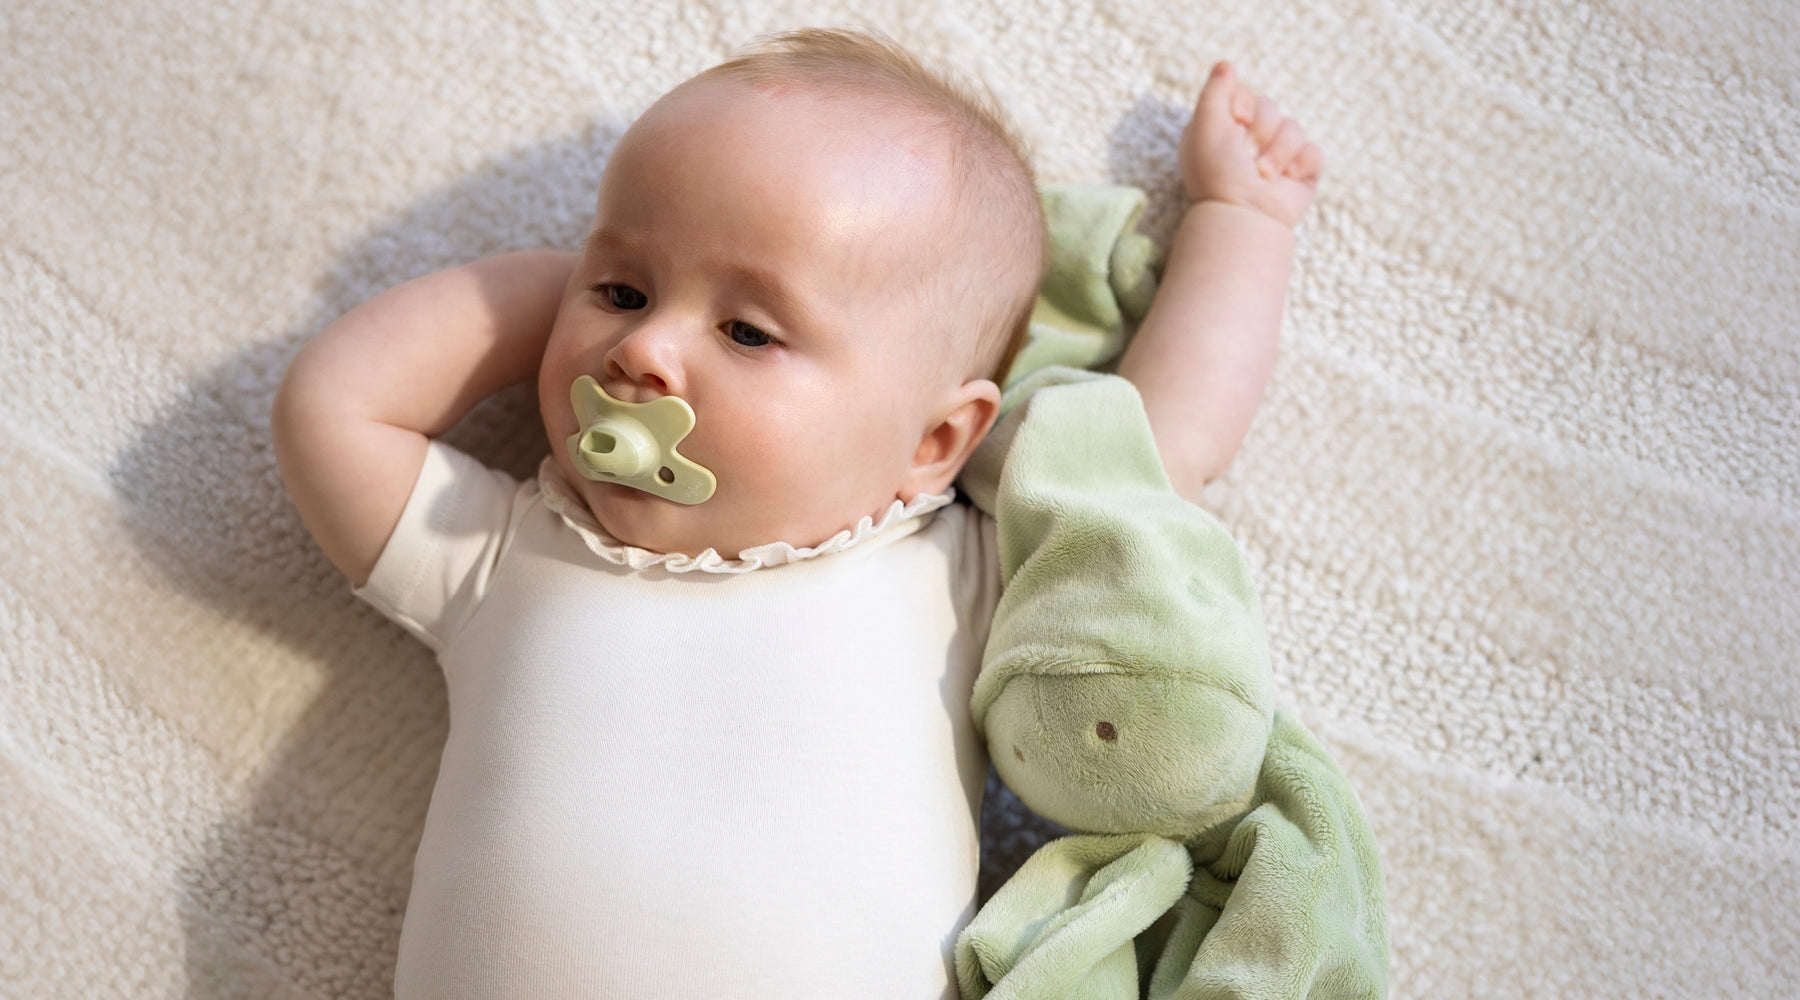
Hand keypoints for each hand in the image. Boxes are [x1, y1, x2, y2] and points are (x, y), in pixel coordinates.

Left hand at [1180, 62, 1322, 228]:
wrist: (1244, 217)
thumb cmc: (1218, 174)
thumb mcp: (1206, 127)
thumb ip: (1215, 92)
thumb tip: (1226, 64)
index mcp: (1223, 130)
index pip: (1244, 94)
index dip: (1244, 104)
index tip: (1237, 121)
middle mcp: (1248, 141)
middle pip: (1271, 107)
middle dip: (1262, 131)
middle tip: (1248, 156)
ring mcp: (1276, 157)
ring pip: (1294, 128)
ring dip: (1279, 152)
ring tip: (1265, 175)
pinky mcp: (1300, 172)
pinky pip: (1313, 151)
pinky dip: (1301, 164)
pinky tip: (1286, 180)